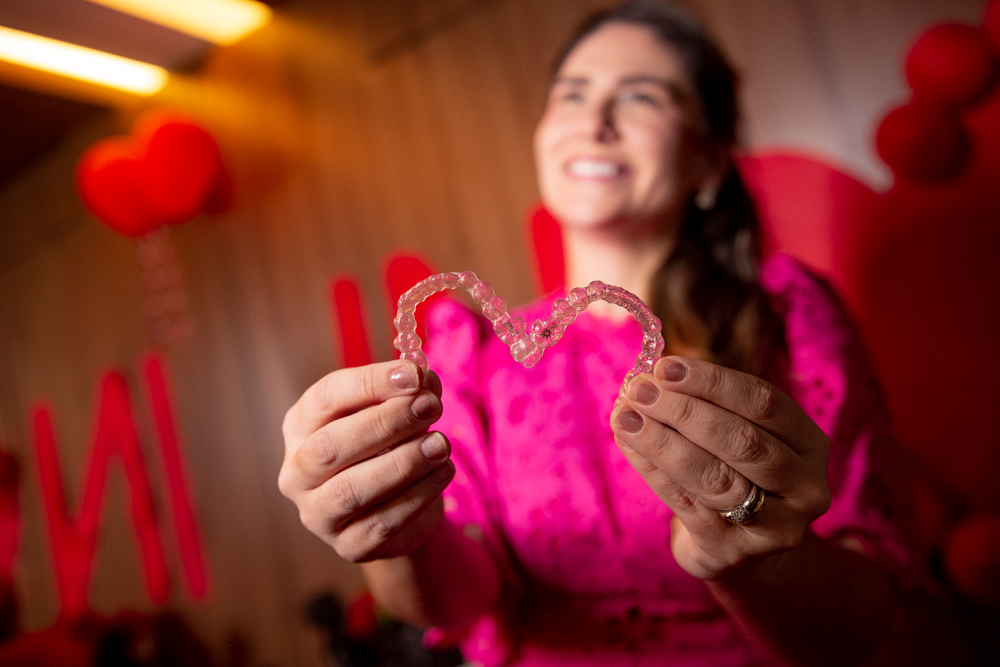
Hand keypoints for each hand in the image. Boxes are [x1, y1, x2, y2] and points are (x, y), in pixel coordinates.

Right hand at [278, 360, 454, 561]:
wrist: (400, 507)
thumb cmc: (390, 446)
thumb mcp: (396, 411)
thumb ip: (408, 392)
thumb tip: (424, 380)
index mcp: (302, 426)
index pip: (325, 398)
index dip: (369, 383)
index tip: (413, 375)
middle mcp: (298, 472)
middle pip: (330, 446)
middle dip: (386, 422)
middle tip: (430, 407)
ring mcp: (318, 514)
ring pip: (352, 490)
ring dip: (404, 462)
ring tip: (441, 444)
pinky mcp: (349, 546)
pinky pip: (382, 523)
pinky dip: (418, 495)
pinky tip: (443, 472)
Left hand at [610, 356, 830, 579]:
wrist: (741, 548)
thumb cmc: (736, 474)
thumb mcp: (738, 436)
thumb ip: (707, 405)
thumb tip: (651, 377)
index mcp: (810, 444)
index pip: (764, 403)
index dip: (712, 382)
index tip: (666, 367)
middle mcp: (804, 487)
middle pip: (742, 440)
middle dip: (684, 411)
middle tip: (640, 390)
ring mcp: (774, 526)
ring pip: (713, 476)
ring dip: (662, 440)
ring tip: (626, 415)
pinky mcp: (732, 551)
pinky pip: (686, 503)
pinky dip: (652, 469)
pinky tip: (629, 444)